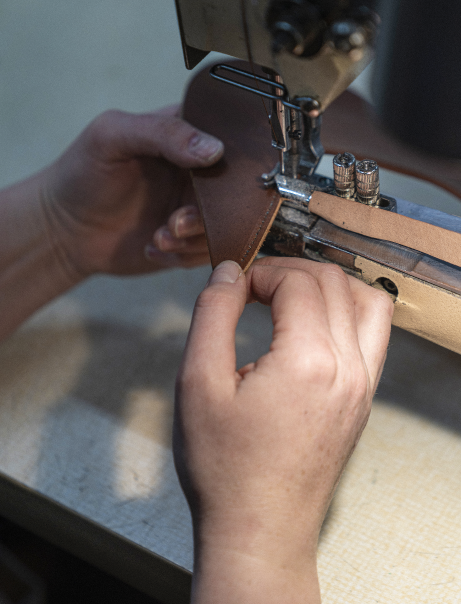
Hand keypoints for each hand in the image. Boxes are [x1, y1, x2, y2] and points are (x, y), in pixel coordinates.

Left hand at [40, 106, 222, 276]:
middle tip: (178, 221)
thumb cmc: (81, 174)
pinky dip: (185, 255)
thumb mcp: (112, 136)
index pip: (231, 138)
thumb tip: (213, 149)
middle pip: (236, 188)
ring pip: (228, 224)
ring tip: (161, 235)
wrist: (64, 231)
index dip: (232, 160)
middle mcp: (198, 169)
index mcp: (186, 133)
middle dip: (210, 211)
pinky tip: (153, 246)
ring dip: (195, 237)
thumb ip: (162, 134)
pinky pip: (210, 250)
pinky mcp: (191, 239)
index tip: (214, 179)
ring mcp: (196, 205)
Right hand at [174, 257, 392, 603]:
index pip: (297, 281)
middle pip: (333, 281)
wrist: (258, 530)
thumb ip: (212, 315)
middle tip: (252, 287)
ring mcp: (363, 385)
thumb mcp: (198, 383)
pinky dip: (348, 311)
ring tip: (288, 296)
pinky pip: (374, 334)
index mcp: (309, 361)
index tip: (234, 289)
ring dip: (328, 284)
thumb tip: (229, 271)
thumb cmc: (224, 467)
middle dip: (289, 270)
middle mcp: (348, 367)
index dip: (261, 272)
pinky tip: (313, 324)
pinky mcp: (363, 399)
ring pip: (366, 300)